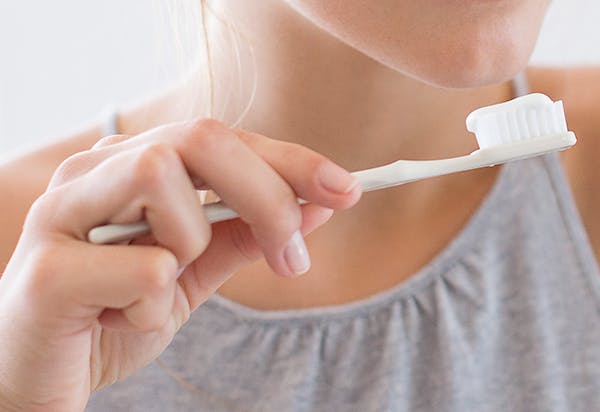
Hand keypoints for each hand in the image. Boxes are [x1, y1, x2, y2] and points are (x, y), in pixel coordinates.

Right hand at [0, 119, 360, 410]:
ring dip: (190, 246)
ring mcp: (61, 212)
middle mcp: (93, 171)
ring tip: (162, 286)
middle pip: (200, 139)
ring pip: (162, 181)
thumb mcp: (192, 272)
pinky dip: (155, 305)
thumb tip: (314, 208)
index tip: (346, 190)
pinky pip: (144, 268)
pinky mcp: (48, 269)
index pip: (222, 139)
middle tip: (294, 256)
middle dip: (266, 195)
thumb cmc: (115, 314)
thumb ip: (242, 235)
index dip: (290, 160)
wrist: (42, 377)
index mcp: (128, 165)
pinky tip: (123, 319)